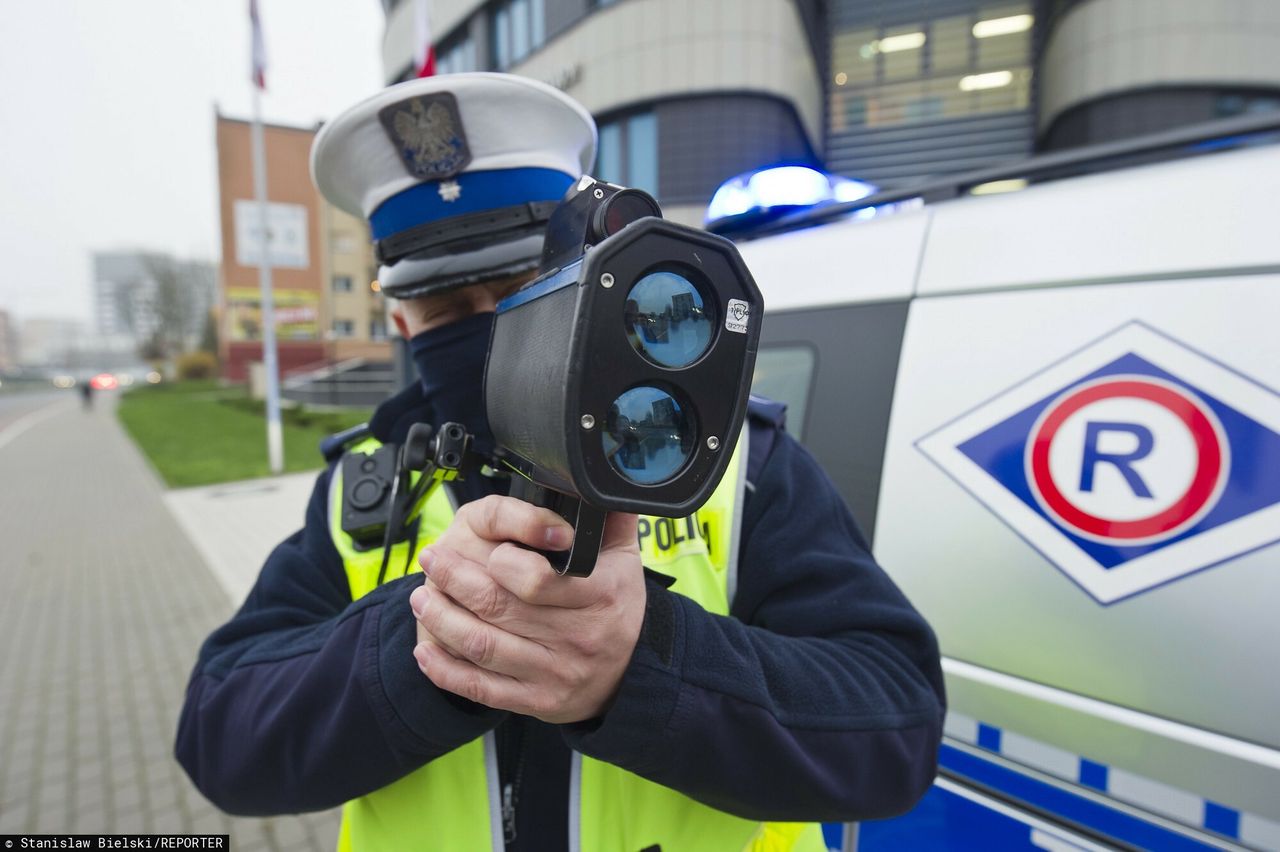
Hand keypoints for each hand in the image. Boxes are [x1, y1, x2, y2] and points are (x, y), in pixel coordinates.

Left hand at [409, 495, 645, 723]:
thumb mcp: (626, 561)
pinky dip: (446, 671)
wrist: (630, 676)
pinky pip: (481, 688)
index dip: (502, 561)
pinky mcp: (535, 700)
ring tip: (421, 598)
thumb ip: (611, 519)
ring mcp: (555, 673)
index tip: (484, 547)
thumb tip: (597, 479)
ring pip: (483, 646)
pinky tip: (425, 651)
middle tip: (432, 559)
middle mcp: (577, 638)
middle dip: (455, 580)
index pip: (538, 579)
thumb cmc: (617, 610)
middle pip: (500, 608)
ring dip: (442, 621)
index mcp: (600, 598)